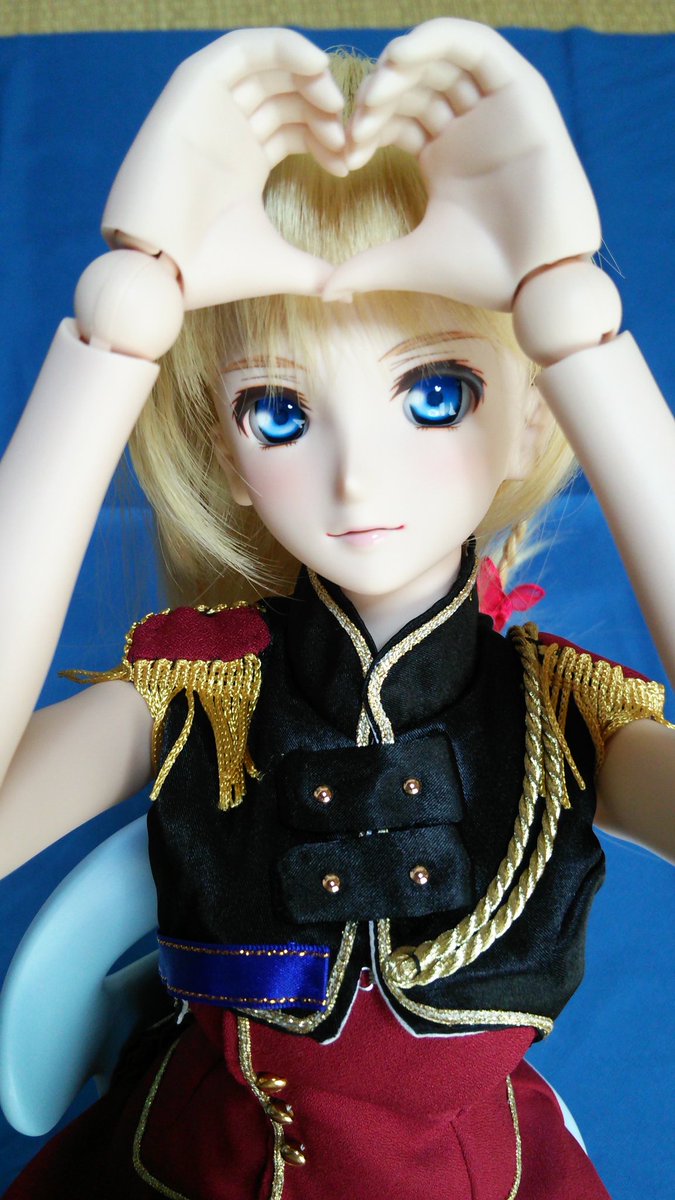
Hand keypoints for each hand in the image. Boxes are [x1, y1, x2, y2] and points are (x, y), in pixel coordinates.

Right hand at [102, 28, 345, 308]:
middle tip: (348, 132)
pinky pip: (240, 49)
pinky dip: (280, 46)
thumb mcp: (277, 264)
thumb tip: (351, 291)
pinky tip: (316, 64)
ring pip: (266, 66)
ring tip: (334, 102)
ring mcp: (209, 107)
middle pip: (285, 93)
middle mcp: (226, 130)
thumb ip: (316, 273)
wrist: (160, 270)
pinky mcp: (193, 90)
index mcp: (243, 163)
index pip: (294, 126)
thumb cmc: (210, 271)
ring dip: (307, 75)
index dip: (328, 135)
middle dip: (323, 107)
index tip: (351, 161)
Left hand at [323, 19, 600, 309]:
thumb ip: (365, 268)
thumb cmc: (482, 273)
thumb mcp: (410, 262)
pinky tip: (403, 56)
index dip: (364, 123)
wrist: (537, 280)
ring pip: (442, 58)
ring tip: (374, 92)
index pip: (395, 116)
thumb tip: (323, 292)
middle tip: (355, 122)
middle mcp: (468, 127)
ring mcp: (494, 108)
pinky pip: (478, 47)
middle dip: (378, 95)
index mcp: (443, 157)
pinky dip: (440, 39)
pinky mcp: (521, 93)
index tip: (344, 151)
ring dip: (402, 64)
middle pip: (414, 83)